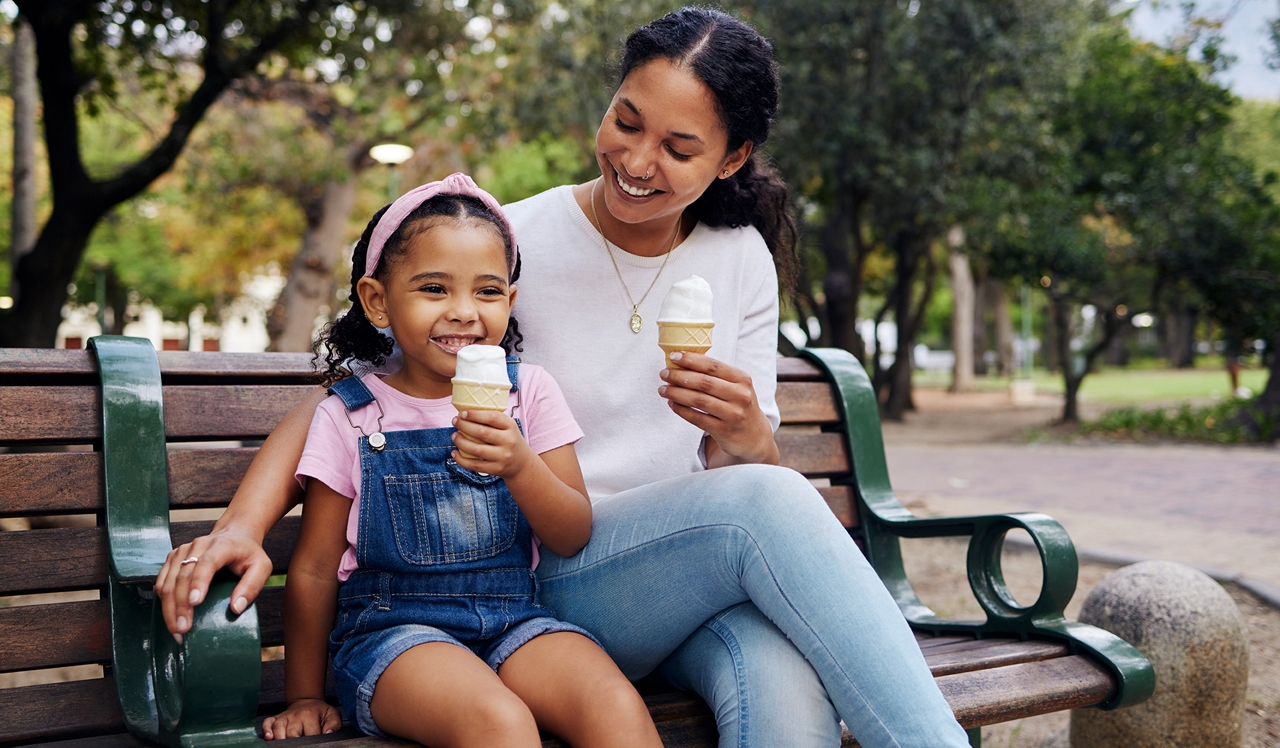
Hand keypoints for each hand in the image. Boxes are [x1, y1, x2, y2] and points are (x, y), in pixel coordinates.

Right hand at [156, 530, 273, 640]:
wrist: (235, 534)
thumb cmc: (248, 553)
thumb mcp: (262, 567)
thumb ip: (252, 586)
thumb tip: (236, 608)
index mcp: (221, 546)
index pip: (206, 563)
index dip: (198, 582)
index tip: (195, 603)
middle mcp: (198, 546)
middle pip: (182, 577)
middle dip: (180, 606)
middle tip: (183, 629)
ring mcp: (182, 552)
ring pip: (168, 582)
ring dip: (169, 608)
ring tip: (176, 630)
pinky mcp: (172, 559)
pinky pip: (162, 582)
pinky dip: (163, 601)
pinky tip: (170, 617)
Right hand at [262, 698, 341, 738]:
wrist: (307, 701)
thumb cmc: (319, 712)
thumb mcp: (331, 714)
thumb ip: (333, 724)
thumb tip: (327, 733)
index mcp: (310, 715)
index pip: (311, 734)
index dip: (312, 741)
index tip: (312, 744)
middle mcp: (295, 716)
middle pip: (292, 734)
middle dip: (295, 742)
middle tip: (299, 745)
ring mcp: (284, 717)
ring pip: (278, 729)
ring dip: (279, 738)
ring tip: (282, 745)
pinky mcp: (275, 718)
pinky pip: (267, 723)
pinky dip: (266, 730)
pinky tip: (269, 737)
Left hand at [451, 409, 536, 477]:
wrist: (522, 463)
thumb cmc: (509, 440)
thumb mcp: (507, 427)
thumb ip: (492, 420)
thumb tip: (465, 413)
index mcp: (511, 427)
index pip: (493, 418)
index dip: (475, 415)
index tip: (462, 413)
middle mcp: (508, 441)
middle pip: (482, 433)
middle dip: (464, 426)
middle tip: (455, 421)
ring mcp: (502, 457)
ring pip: (476, 450)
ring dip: (461, 442)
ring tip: (454, 436)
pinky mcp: (496, 469)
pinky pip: (475, 465)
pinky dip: (461, 460)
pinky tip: (454, 453)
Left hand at [658, 352, 778, 465]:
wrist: (753, 437)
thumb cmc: (738, 405)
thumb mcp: (736, 387)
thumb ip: (716, 376)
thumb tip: (682, 362)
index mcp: (742, 379)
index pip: (713, 366)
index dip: (691, 360)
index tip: (674, 357)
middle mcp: (740, 396)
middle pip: (704, 382)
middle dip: (679, 376)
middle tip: (664, 374)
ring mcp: (733, 414)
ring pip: (698, 400)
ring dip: (677, 393)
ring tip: (663, 389)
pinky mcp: (724, 431)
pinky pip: (697, 418)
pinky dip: (681, 410)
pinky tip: (672, 404)